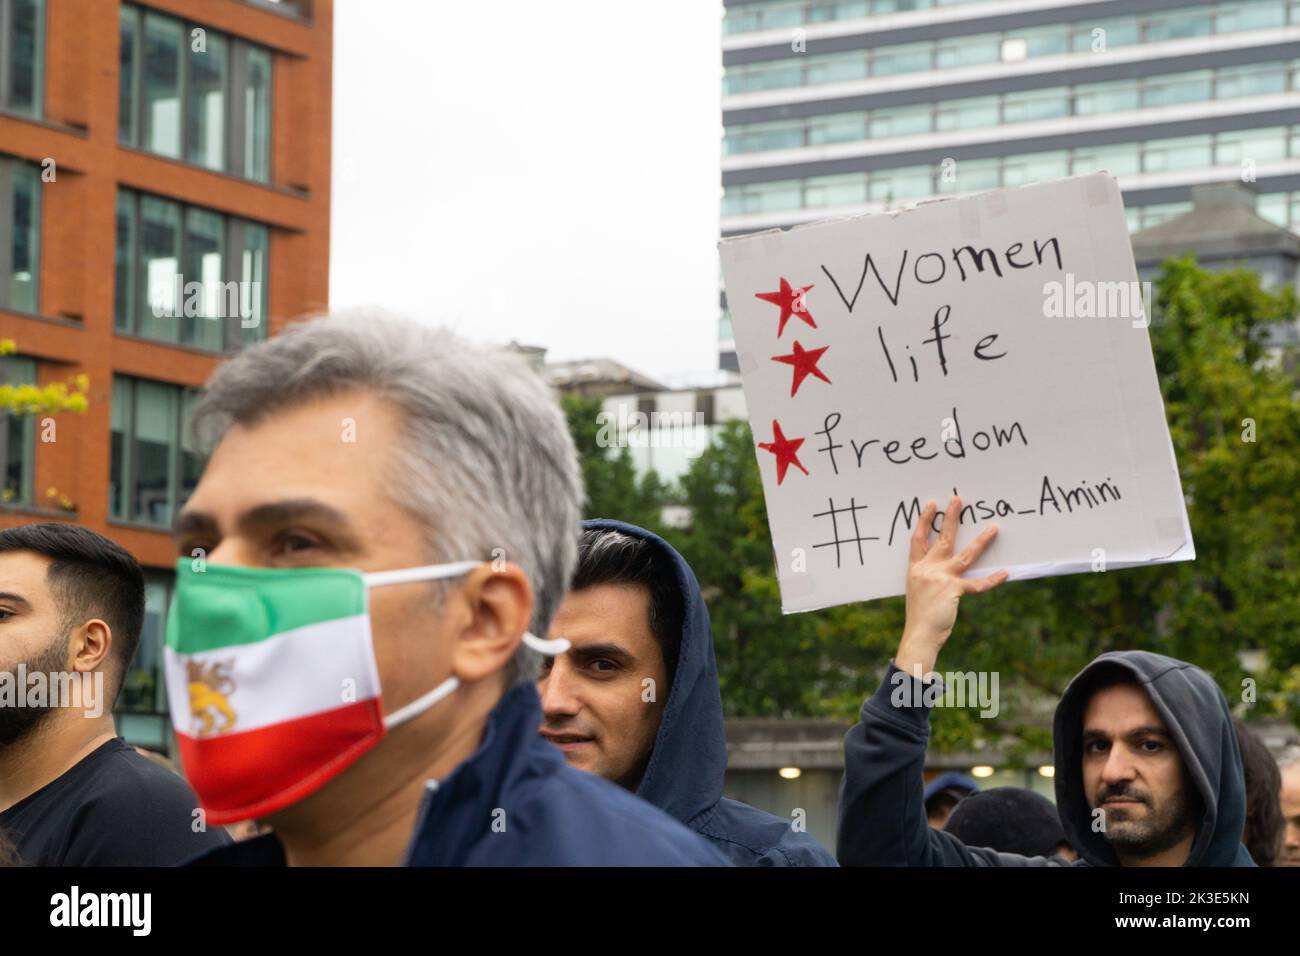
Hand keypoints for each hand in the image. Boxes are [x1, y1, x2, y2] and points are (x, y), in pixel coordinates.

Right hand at [895, 496, 1007, 676]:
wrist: (919, 634)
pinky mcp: (954, 590)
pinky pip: (977, 584)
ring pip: (965, 555)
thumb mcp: (917, 590)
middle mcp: (927, 569)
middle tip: (958, 500)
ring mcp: (940, 578)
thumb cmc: (919, 616)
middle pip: (942, 539)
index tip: (931, 504)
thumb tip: (941, 567)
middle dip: (951, 518)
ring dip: (982, 541)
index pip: (918, 539)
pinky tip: (1005, 573)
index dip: (925, 521)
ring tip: (994, 528)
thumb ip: (927, 577)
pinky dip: (992, 579)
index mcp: (915, 568)